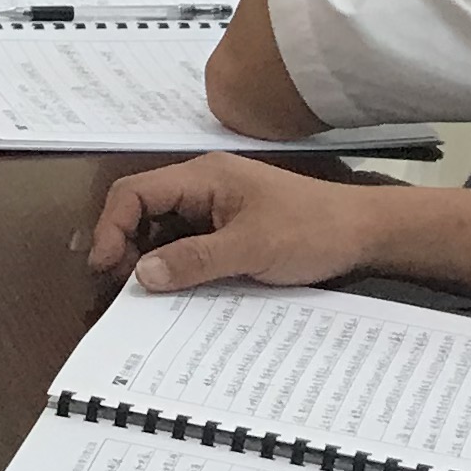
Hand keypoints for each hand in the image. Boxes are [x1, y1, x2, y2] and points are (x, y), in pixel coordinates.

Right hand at [82, 156, 397, 293]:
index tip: (105, 267)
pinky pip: (185, 241)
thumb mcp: (252, 249)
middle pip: (140, 208)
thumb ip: (194, 260)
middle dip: (122, 244)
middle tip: (121, 286)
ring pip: (160, 228)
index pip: (134, 192)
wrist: (365, 233)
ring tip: (143, 293)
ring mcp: (214, 206)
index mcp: (203, 177)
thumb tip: (140, 275)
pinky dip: (173, 263)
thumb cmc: (312, 231)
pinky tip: (174, 289)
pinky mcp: (227, 227)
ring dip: (147, 257)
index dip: (110, 228)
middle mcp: (202, 186)